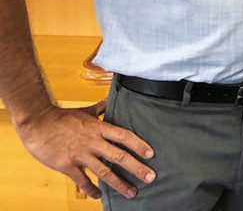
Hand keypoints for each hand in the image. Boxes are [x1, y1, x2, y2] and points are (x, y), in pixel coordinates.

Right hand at [15, 101, 154, 199]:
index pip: (124, 136)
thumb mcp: (85, 111)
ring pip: (104, 172)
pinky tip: (98, 196)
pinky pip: (82, 180)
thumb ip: (100, 108)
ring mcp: (80, 155)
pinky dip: (91, 190)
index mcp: (99, 128)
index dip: (139, 145)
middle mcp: (93, 142)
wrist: (37, 123)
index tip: (151, 154)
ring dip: (119, 184)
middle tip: (150, 177)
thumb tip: (110, 100)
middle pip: (119, 156)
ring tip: (131, 192)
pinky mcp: (67, 165)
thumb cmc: (61, 117)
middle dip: (137, 168)